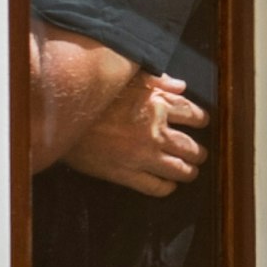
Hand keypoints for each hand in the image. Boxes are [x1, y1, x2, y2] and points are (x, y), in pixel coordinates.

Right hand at [63, 74, 206, 196]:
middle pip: (192, 147)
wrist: (64, 116)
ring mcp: (143, 155)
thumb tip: (180, 85)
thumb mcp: (128, 79)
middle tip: (200, 154)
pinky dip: (167, 187)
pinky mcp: (127, 174)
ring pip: (180, 170)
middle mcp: (156, 131)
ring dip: (189, 171)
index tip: (202, 123)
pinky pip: (156, 187)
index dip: (201, 120)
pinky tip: (169, 185)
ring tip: (191, 171)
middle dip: (199, 152)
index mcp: (158, 104)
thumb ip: (157, 81)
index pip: (194, 115)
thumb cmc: (95, 95)